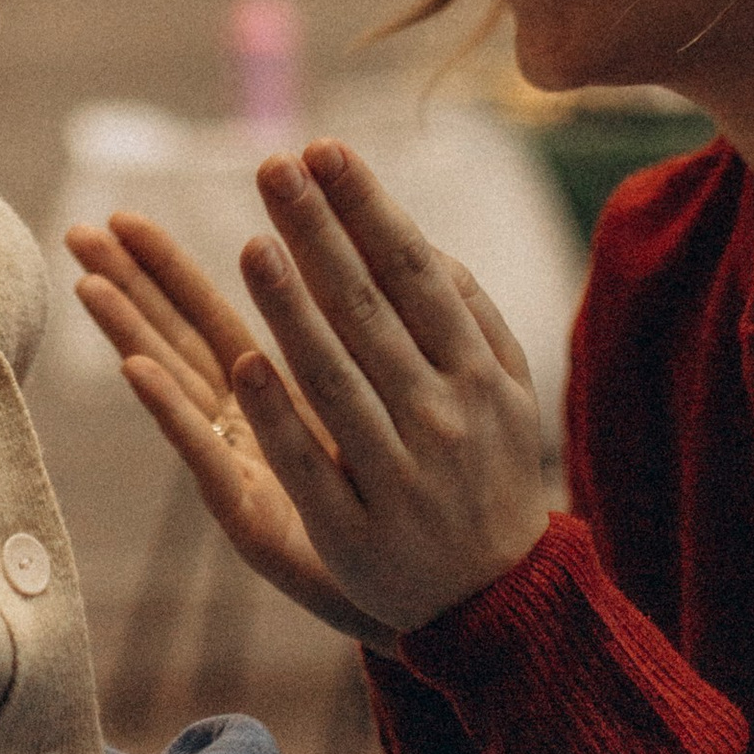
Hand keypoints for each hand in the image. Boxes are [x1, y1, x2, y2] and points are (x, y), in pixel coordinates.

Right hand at [65, 211, 396, 644]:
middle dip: (131, 284)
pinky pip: (205, 451)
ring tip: (88, 283)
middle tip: (79, 232)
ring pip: (181, 385)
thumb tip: (359, 258)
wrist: (445, 593)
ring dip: (133, 332)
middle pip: (180, 339)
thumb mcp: (389, 405)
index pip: (210, 315)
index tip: (121, 217)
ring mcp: (246, 467)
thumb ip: (366, 340)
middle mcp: (251, 425)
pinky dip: (171, 409)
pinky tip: (138, 369)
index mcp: (281, 391)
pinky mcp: (254, 514)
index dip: (166, 267)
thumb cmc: (411, 501)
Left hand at [228, 141, 552, 635]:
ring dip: (293, 311)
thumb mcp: (509, 391)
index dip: (366, 208)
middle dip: (320, 234)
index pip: (412, 272)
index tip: (323, 149)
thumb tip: (422, 239)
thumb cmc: (496, 475)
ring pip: (336, 380)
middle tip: (273, 167)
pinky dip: (278, 414)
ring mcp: (399, 475)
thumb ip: (470, 314)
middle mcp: (442, 416)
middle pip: (369, 311)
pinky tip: (244, 362)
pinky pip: (310, 463)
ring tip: (253, 245)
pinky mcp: (355, 533)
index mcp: (477, 373)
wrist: (504, 604)